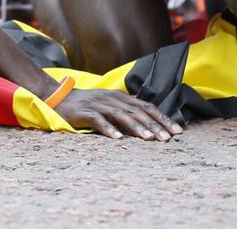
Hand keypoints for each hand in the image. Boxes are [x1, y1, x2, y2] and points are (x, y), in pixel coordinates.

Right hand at [55, 88, 183, 139]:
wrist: (60, 97)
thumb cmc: (89, 104)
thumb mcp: (111, 104)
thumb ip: (127, 111)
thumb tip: (149, 123)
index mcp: (122, 97)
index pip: (147, 106)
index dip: (162, 118)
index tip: (177, 131)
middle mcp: (113, 99)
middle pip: (138, 111)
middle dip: (154, 124)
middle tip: (167, 138)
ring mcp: (99, 105)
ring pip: (121, 115)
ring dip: (136, 127)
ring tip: (149, 139)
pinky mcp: (84, 113)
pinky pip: (98, 121)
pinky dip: (109, 129)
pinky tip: (118, 138)